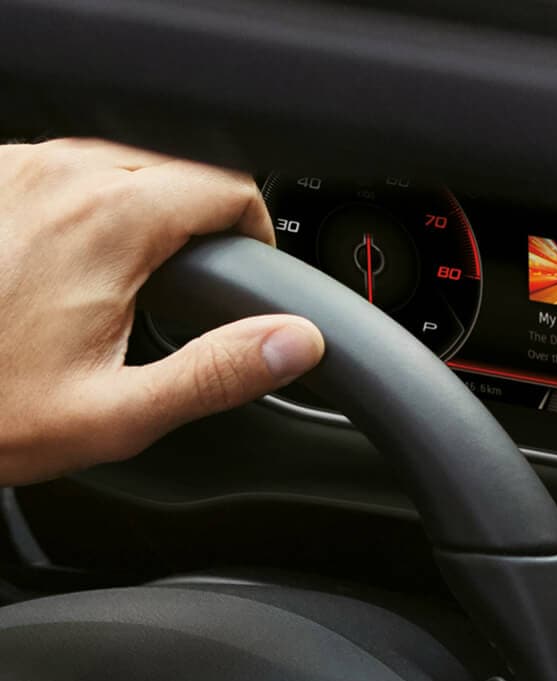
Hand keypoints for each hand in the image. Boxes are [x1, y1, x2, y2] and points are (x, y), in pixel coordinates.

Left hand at [0, 139, 324, 484]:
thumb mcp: (117, 414)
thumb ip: (218, 373)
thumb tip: (295, 343)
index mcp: (106, 226)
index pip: (228, 184)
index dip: (256, 230)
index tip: (247, 275)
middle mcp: (57, 179)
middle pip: (178, 163)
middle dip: (202, 216)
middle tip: (192, 287)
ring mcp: (14, 171)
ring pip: (120, 158)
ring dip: (145, 203)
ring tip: (133, 277)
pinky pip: (63, 167)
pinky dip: (88, 201)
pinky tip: (74, 263)